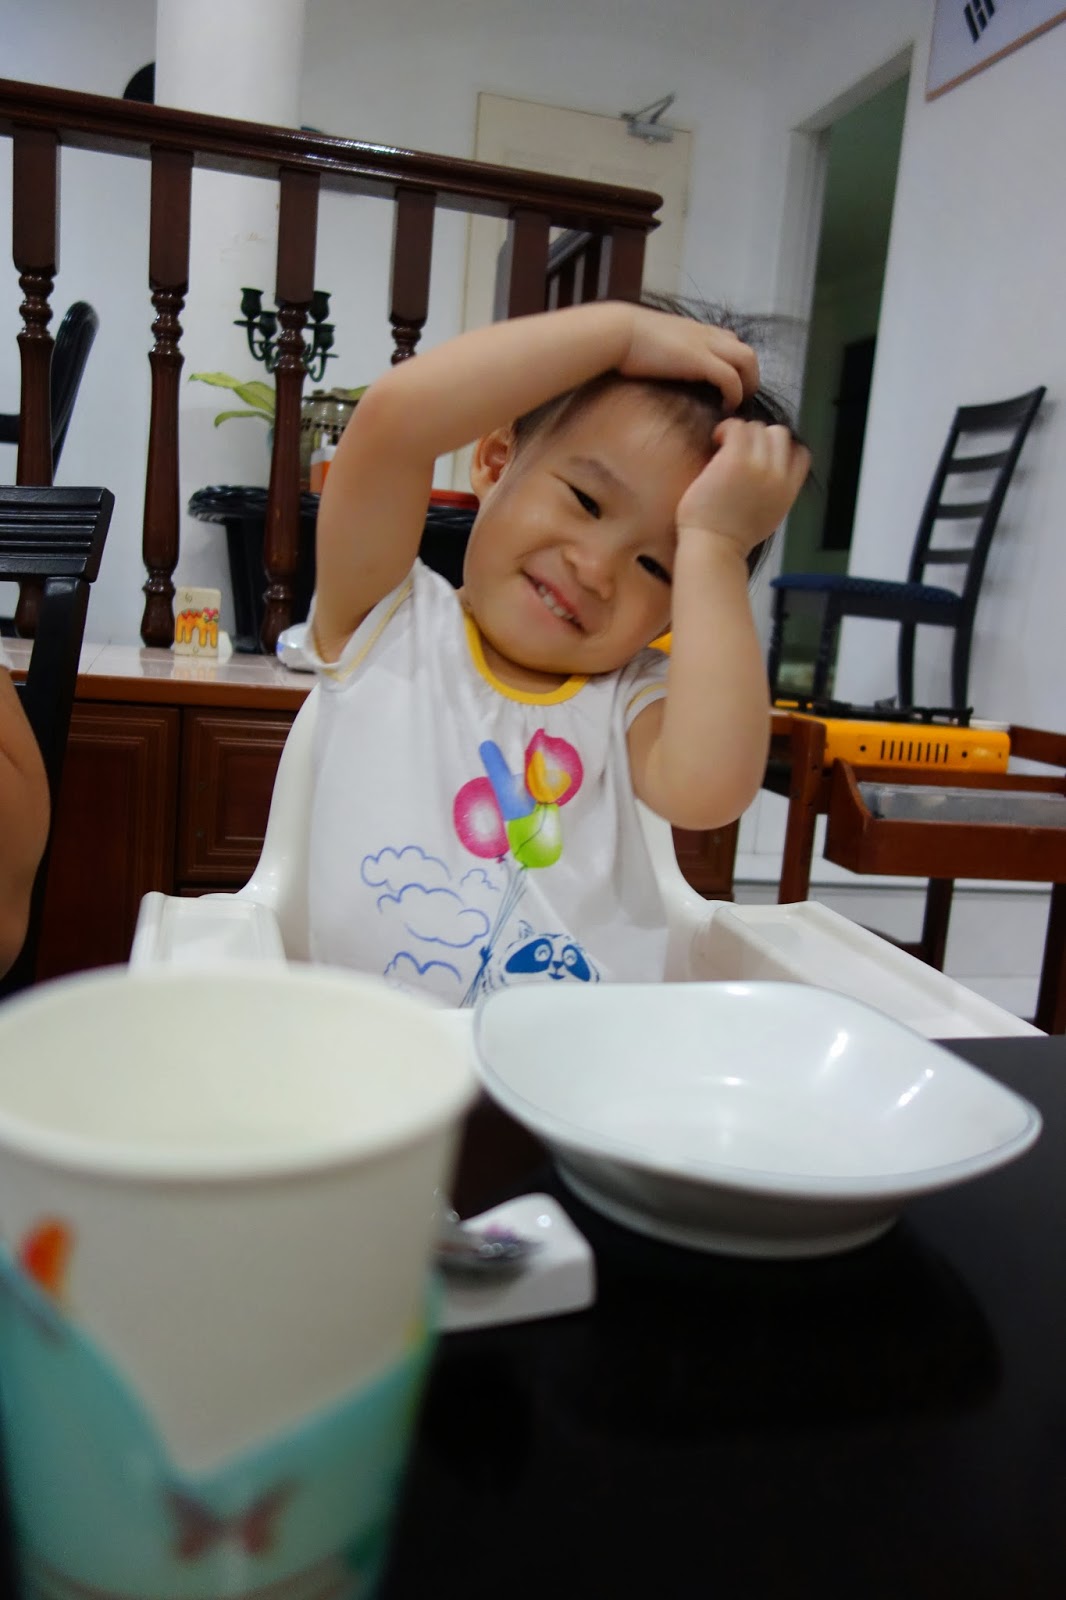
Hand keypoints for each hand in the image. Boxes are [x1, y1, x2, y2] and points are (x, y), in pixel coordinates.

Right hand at [619, 307, 759, 410]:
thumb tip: (659, 366)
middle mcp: (706, 335)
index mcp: (695, 330)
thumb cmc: (625, 340)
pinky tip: (725, 407)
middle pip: (747, 351)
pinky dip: (734, 394)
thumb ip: (665, 352)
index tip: (729, 384)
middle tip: (742, 399)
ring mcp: (706, 346)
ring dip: (748, 384)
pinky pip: (731, 378)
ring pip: (748, 360)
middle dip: (750, 376)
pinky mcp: (701, 361)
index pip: (730, 341)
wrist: (618, 333)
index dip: (734, 363)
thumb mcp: (652, 342)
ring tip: (737, 405)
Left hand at [675, 418, 810, 558]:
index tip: (760, 455)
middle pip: (779, 434)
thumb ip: (775, 493)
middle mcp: (778, 476)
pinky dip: (726, 428)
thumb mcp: (768, 517)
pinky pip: (736, 427)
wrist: (714, 549)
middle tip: (737, 449)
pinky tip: (715, 440)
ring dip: (740, 431)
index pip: (800, 454)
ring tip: (723, 445)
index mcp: (788, 491)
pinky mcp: (735, 460)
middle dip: (759, 437)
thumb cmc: (730, 538)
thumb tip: (771, 476)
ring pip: (758, 427)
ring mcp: (759, 467)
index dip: (781, 449)